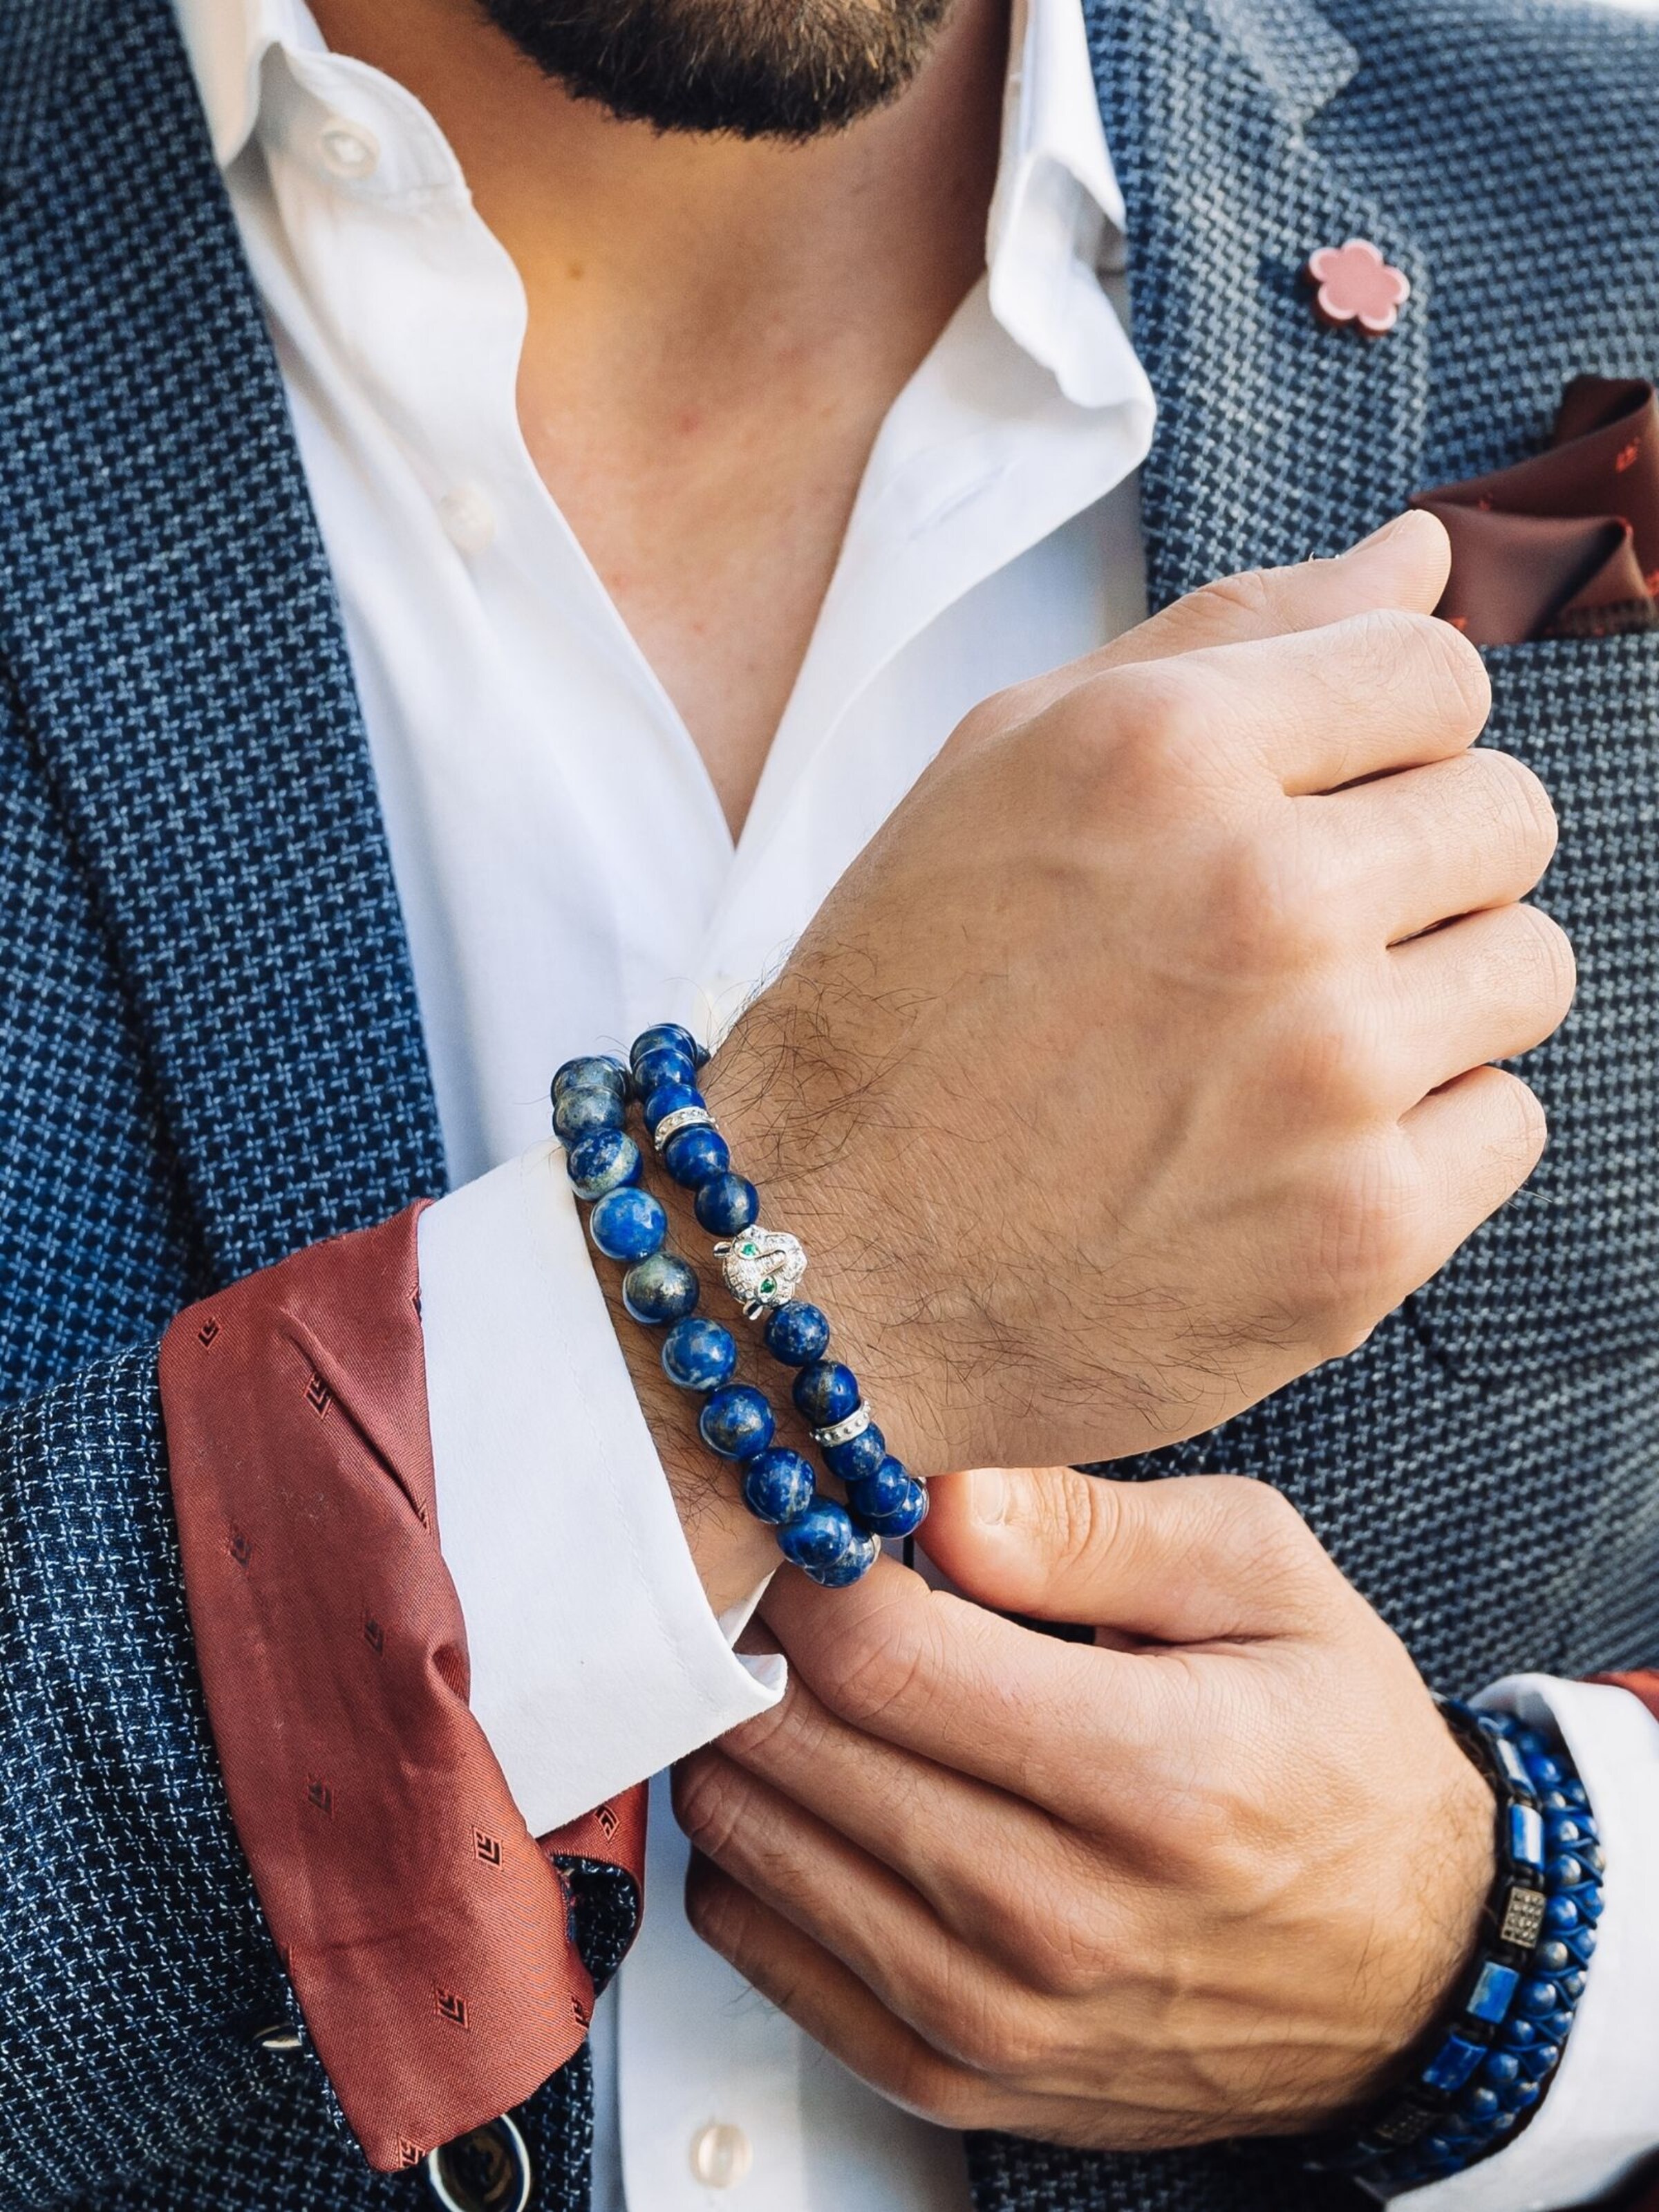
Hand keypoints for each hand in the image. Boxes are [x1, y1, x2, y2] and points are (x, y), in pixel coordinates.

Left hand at [673, 1464, 1494, 2146]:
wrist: (1413, 1967)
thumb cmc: (1334, 1751)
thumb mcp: (1262, 1576)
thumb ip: (1092, 1525)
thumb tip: (939, 1499)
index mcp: (1150, 1776)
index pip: (883, 1658)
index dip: (810, 1571)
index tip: (813, 1525)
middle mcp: (1061, 1918)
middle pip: (796, 1750)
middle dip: (754, 1641)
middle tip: (781, 1585)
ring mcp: (998, 2018)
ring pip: (753, 1851)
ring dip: (739, 1742)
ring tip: (792, 1677)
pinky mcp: (956, 2081)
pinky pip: (764, 1958)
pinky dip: (751, 1859)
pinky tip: (806, 1791)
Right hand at [702, 511, 1571, 1477]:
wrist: (825, 1268)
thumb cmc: (898, 1008)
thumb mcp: (1004, 767)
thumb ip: (1228, 640)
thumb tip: (1427, 555)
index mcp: (1163, 752)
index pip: (1436, 668)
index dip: (1388, 733)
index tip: (1325, 798)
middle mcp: (1263, 898)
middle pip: (1509, 815)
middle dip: (1420, 862)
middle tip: (1300, 936)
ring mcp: (1327, 1074)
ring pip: (1529, 969)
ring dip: (1434, 996)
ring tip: (1297, 1045)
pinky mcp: (1364, 1231)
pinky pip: (1510, 1125)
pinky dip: (1424, 1136)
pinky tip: (1298, 1149)